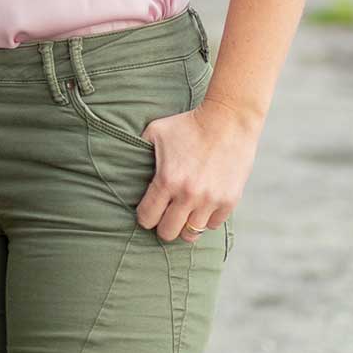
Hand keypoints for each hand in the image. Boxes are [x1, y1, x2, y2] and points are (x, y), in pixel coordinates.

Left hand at [136, 97, 261, 243]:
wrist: (228, 119)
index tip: (149, 210)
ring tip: (184, 214)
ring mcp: (210, 200)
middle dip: (163, 225)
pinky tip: (203, 206)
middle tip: (166, 215)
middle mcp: (188, 195)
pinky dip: (207, 219)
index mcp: (167, 180)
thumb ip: (138, 149)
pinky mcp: (229, 200)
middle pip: (168, 232)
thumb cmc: (189, 124)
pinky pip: (214, 225)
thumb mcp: (156, 131)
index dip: (145, 216)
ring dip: (185, 225)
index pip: (147, 218)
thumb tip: (124, 162)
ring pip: (191, 234)